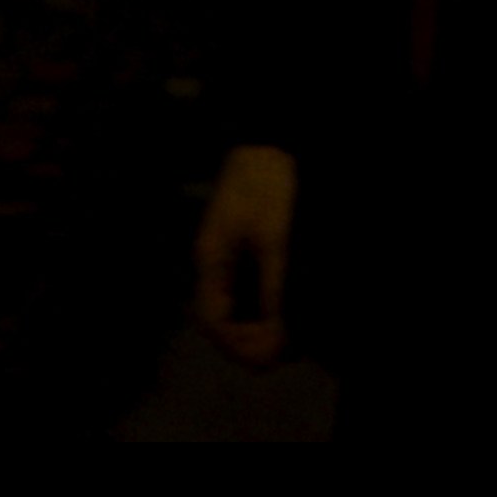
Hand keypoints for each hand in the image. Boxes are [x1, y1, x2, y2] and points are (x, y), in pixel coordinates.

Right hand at [193, 144, 297, 367]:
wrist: (268, 141)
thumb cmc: (269, 185)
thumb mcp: (276, 238)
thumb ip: (275, 287)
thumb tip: (277, 335)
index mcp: (211, 259)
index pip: (212, 319)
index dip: (238, 345)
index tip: (270, 355)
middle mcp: (212, 263)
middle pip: (219, 319)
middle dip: (248, 341)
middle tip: (283, 352)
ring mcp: (225, 257)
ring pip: (231, 308)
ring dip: (255, 327)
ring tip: (285, 338)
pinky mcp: (241, 250)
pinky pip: (243, 291)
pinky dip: (261, 308)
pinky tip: (282, 313)